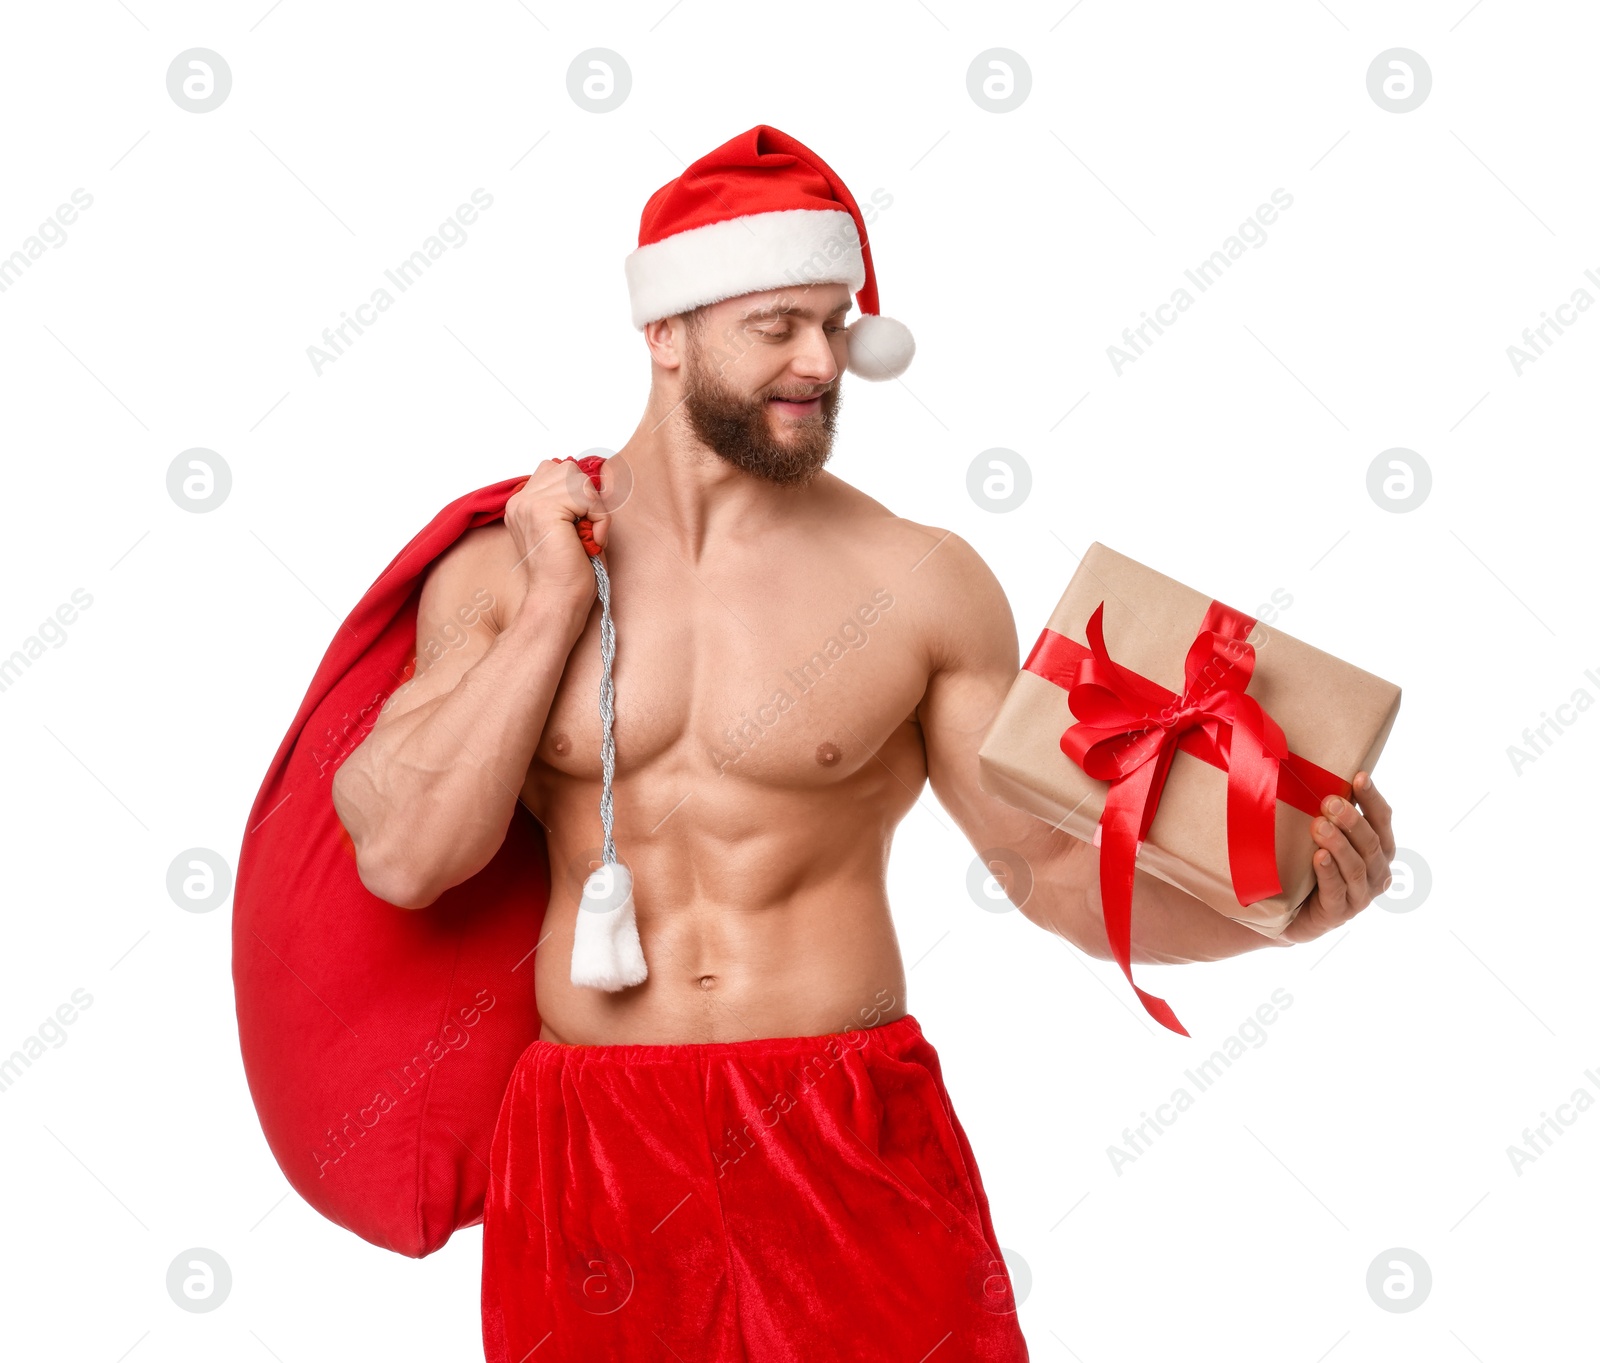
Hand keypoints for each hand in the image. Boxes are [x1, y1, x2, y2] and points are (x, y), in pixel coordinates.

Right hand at [502, 458, 611, 617]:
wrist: (558, 601)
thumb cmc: (568, 574)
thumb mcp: (570, 528)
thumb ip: (571, 502)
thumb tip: (592, 480)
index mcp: (522, 505)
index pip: (557, 471)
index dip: (579, 494)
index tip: (583, 527)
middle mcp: (520, 501)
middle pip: (568, 469)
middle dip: (587, 497)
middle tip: (587, 531)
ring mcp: (528, 503)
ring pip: (578, 479)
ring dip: (594, 509)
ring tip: (588, 537)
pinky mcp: (543, 510)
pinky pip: (586, 496)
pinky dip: (599, 518)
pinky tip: (591, 541)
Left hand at [1279, 772, 1395, 944]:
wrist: (1287, 911)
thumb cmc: (1309, 865)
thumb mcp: (1320, 837)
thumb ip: (1329, 813)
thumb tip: (1316, 770)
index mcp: (1378, 849)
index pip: (1382, 820)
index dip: (1372, 799)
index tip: (1359, 776)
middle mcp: (1376, 873)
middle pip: (1371, 844)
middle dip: (1352, 821)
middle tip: (1329, 801)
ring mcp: (1359, 896)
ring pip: (1356, 867)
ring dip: (1339, 844)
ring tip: (1320, 826)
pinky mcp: (1337, 913)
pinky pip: (1336, 891)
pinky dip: (1329, 873)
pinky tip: (1318, 857)